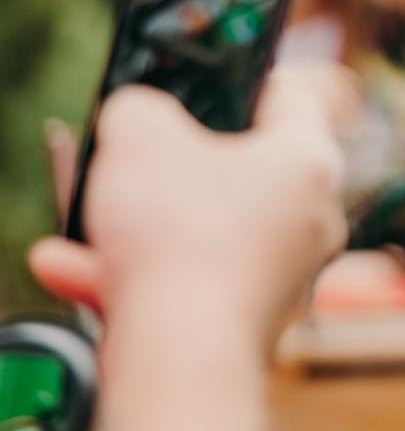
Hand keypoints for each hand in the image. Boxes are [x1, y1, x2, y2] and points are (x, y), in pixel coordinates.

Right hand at [29, 63, 354, 342]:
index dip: (247, 77)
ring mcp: (285, 274)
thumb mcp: (138, 132)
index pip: (289, 98)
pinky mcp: (249, 321)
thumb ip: (140, 108)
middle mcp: (312, 218)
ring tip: (76, 224)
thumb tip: (140, 119)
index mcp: (310, 161)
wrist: (185, 354)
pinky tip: (66, 267)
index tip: (212, 76)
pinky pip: (185, 283)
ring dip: (129, 227)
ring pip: (198, 234)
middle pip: (237, 171)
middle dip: (166, 165)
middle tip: (127, 152)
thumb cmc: (179, 233)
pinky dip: (128, 276)